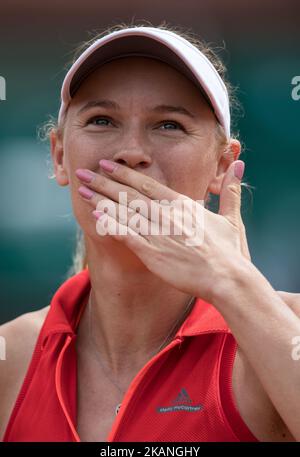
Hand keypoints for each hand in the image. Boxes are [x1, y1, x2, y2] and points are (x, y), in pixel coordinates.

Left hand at [76, 159, 249, 302]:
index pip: (149, 185)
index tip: (109, 164)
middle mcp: (167, 215)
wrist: (227, 278)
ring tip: (83, 190)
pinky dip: (111, 224)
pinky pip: (127, 235)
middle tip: (85, 172)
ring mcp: (159, 234)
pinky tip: (96, 216)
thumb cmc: (229, 252)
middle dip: (105, 182)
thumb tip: (239, 165)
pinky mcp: (153, 253)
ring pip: (124, 212)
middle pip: (130, 195)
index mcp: (183, 206)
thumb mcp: (231, 219)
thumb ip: (230, 191)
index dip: (125, 174)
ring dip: (102, 200)